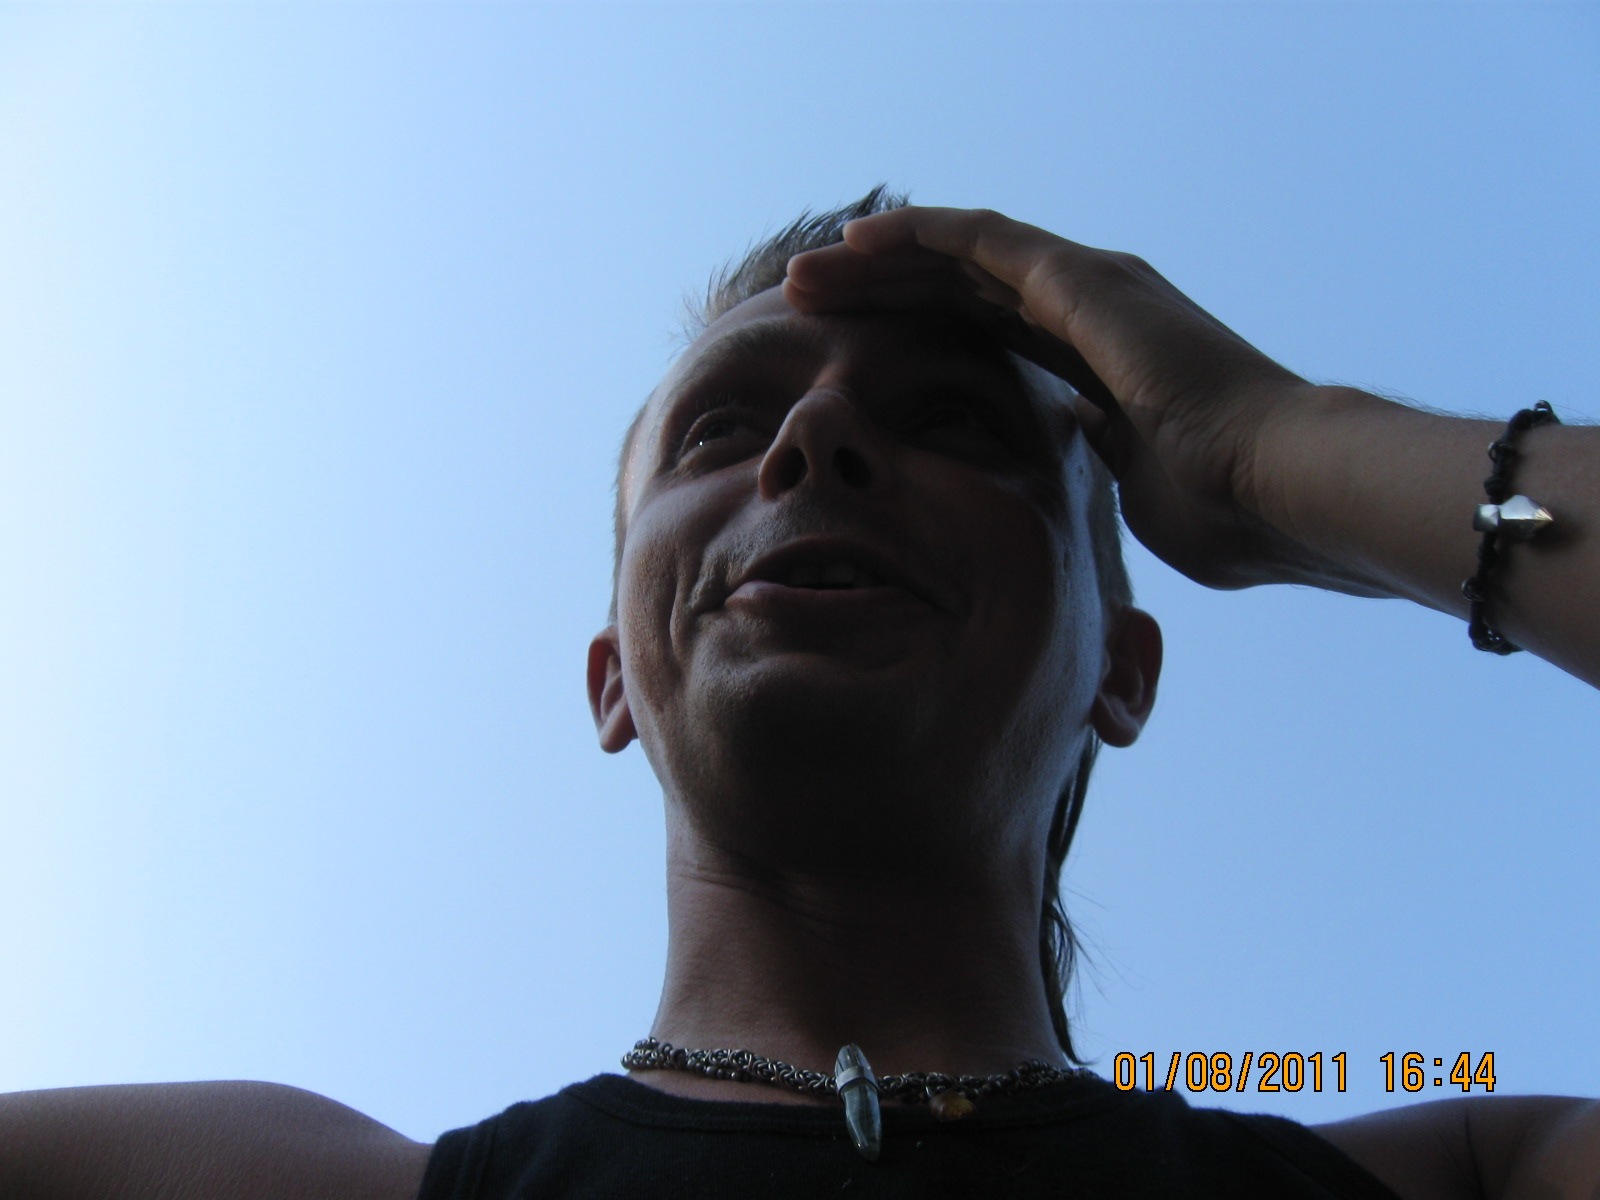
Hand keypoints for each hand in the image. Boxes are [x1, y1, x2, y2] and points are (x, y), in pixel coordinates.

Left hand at [784, 205, 1344, 590]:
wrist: (1275, 489)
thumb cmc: (1223, 513)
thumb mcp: (1136, 491)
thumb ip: (1103, 462)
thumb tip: (1074, 464)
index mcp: (1101, 360)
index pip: (987, 339)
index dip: (917, 343)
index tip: (854, 362)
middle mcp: (1092, 309)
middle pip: (960, 293)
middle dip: (882, 297)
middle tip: (809, 307)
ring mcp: (1088, 287)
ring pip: (957, 261)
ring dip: (879, 264)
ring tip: (808, 275)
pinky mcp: (1080, 280)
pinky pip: (976, 242)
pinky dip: (914, 239)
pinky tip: (856, 246)